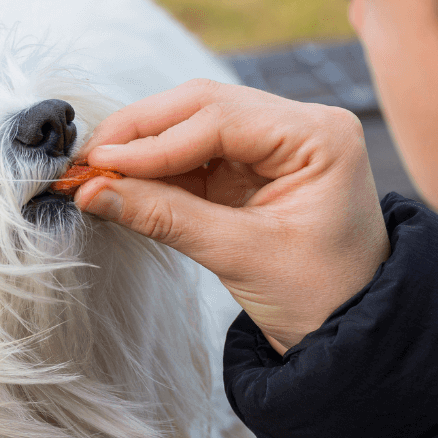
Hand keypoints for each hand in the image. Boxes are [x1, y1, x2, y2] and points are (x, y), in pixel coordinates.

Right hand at [75, 79, 390, 352]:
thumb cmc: (318, 297)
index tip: (100, 165)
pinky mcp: (249, 165)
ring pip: (190, 122)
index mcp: (319, 136)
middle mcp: (299, 124)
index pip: (220, 117)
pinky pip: (191, 152)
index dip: (154, 140)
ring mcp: (273, 142)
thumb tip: (93, 191)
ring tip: (94, 173)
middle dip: (139, 133)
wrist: (350, 331)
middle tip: (86, 162)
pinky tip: (120, 181)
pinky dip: (153, 166)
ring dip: (140, 147)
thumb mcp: (241, 256)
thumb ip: (165, 217)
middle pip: (201, 105)